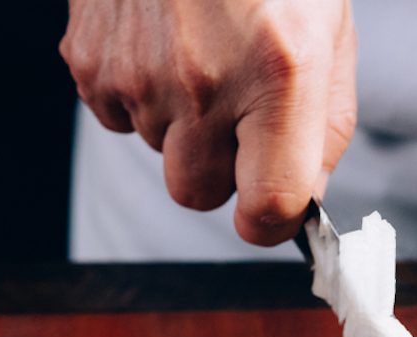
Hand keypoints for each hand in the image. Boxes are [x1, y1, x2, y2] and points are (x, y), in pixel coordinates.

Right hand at [61, 0, 355, 243]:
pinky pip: (118, 116)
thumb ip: (326, 128)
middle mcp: (202, 83)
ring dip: (182, 123)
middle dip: (222, 170)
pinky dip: (141, 94)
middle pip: (199, 194)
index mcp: (278, 74)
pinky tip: (162, 41)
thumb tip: (306, 198)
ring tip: (201, 52)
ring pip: (159, 152)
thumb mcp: (327, 36)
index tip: (276, 212)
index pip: (268, 208)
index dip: (274, 221)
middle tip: (239, 112)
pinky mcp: (89, 60)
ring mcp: (137, 73)